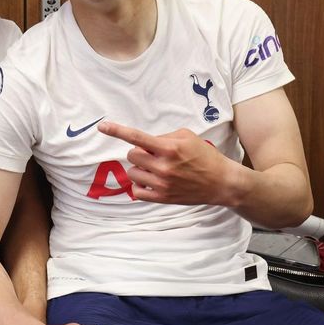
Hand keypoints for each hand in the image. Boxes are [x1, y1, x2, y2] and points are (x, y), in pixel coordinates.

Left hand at [98, 121, 230, 204]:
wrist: (222, 182)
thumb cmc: (204, 156)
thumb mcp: (186, 136)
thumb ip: (163, 136)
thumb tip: (143, 142)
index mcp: (169, 148)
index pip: (136, 137)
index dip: (116, 131)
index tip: (101, 126)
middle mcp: (163, 166)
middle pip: (131, 155)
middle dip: (139, 152)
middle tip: (153, 155)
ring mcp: (162, 184)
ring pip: (132, 173)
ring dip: (139, 169)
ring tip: (155, 169)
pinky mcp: (162, 198)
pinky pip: (136, 191)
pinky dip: (140, 185)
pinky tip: (151, 181)